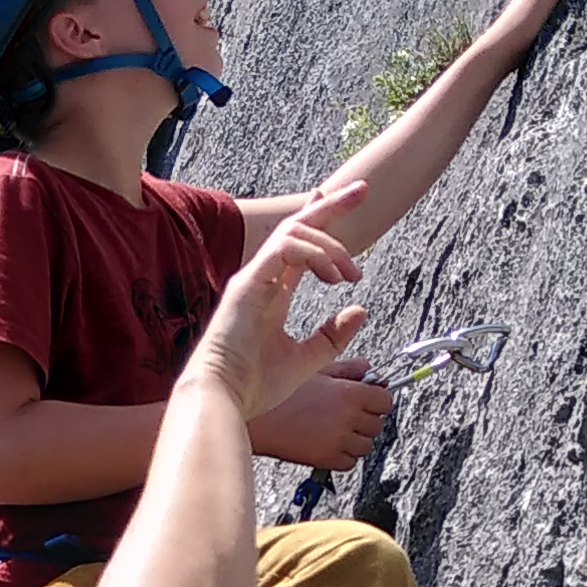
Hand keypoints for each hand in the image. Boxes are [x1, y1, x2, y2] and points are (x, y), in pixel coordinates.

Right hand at [192, 179, 371, 421]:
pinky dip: (314, 255)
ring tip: (351, 274)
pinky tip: (334, 276)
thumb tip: (360, 309)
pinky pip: (285, 250)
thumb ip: (332, 335)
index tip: (346, 201)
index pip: (299, 246)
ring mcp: (253, 279)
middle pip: (296, 226)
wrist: (224, 397)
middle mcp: (262, 279)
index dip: (321, 220)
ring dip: (330, 245)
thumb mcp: (308, 359)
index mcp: (272, 293)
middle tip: (362, 189)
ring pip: (294, 233)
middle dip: (331, 205)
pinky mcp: (248, 284)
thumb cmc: (255, 384)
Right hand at [247, 358, 392, 469]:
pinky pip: (349, 462)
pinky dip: (343, 455)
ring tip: (334, 430)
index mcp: (350, 392)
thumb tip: (371, 371)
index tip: (368, 401)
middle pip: (378, 424)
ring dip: (355, 439)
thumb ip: (349, 369)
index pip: (386, 401)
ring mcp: (339, 440)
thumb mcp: (316, 370)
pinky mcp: (327, 459)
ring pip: (365, 445)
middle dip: (365, 420)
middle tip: (346, 415)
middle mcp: (349, 417)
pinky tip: (327, 443)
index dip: (377, 400)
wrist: (254, 418)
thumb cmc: (279, 392)